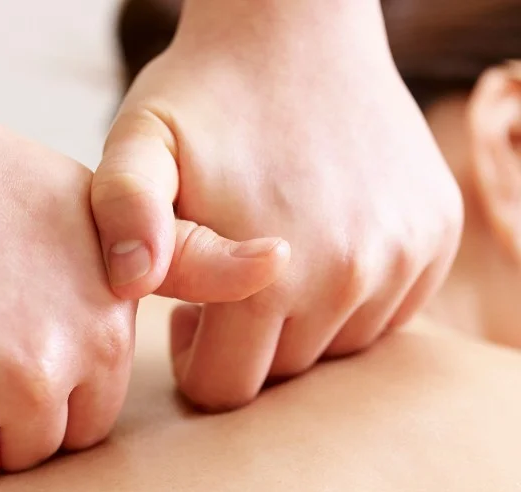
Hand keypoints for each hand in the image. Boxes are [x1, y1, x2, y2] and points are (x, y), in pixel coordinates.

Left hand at [92, 6, 463, 410]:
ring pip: (336, 349)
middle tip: (226, 283)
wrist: (296, 23)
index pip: (225, 387)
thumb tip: (132, 283)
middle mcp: (348, 279)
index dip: (197, 358)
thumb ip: (123, 215)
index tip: (188, 316)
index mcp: (267, 280)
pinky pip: (386, 314)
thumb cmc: (204, 96)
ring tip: (270, 260)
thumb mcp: (138, 146)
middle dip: (245, 343)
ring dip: (300, 323)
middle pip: (282, 374)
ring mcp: (402, 259)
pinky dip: (351, 298)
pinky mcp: (435, 238)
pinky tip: (321, 246)